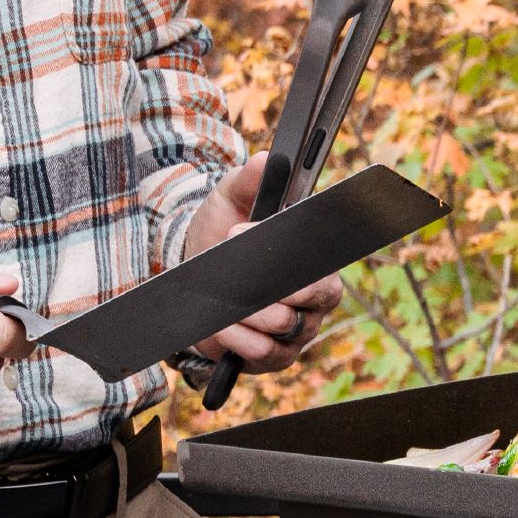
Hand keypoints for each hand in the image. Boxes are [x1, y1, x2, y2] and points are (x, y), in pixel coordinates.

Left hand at [184, 152, 343, 374]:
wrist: (193, 277)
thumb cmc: (222, 235)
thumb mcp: (230, 201)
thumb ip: (248, 180)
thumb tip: (265, 160)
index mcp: (317, 261)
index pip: (324, 263)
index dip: (293, 256)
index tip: (250, 235)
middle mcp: (316, 299)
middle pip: (310, 297)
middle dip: (268, 285)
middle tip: (233, 269)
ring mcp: (298, 332)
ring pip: (284, 326)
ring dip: (248, 312)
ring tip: (223, 300)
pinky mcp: (274, 357)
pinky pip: (264, 353)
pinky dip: (238, 339)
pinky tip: (219, 326)